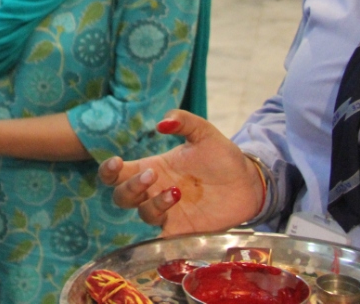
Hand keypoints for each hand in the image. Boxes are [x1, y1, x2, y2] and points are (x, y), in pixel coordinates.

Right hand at [97, 110, 264, 235]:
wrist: (250, 183)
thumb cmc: (222, 157)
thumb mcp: (204, 133)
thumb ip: (184, 121)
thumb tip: (162, 123)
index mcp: (152, 168)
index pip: (116, 174)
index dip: (108, 170)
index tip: (117, 162)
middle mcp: (154, 191)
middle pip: (122, 196)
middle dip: (130, 186)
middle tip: (152, 174)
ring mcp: (168, 212)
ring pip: (143, 214)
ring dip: (154, 203)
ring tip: (177, 192)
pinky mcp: (184, 230)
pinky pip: (163, 237)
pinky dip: (162, 234)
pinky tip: (175, 220)